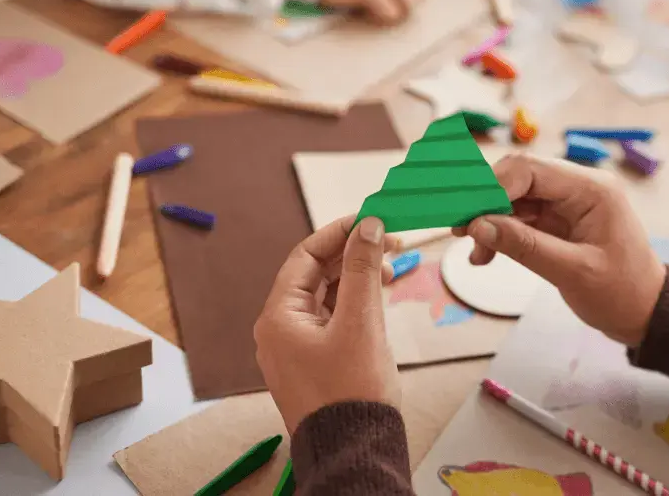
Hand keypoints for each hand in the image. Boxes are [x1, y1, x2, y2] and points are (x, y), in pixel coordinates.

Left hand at [254, 216, 399, 434]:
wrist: (354, 450)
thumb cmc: (352, 392)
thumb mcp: (361, 323)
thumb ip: (362, 269)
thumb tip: (366, 225)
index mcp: (278, 317)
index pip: (305, 256)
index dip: (339, 233)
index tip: (371, 219)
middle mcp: (280, 330)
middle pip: (314, 275)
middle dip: (352, 255)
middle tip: (389, 242)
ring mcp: (296, 348)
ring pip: (325, 297)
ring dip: (356, 279)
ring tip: (389, 271)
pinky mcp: (314, 363)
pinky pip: (331, 320)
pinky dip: (354, 304)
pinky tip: (378, 298)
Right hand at [452, 155, 665, 345]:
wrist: (645, 312)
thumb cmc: (621, 293)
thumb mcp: (573, 272)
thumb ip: (524, 246)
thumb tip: (477, 225)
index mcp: (591, 188)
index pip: (528, 169)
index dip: (490, 188)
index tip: (465, 217)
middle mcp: (578, 187)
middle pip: (516, 178)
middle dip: (484, 203)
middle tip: (458, 231)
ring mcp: (567, 203)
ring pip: (513, 198)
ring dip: (488, 222)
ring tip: (474, 253)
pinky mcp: (558, 221)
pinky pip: (519, 218)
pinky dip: (499, 234)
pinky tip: (484, 257)